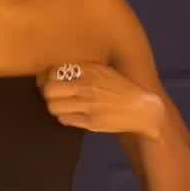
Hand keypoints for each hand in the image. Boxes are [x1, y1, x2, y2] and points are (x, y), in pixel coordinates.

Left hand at [37, 62, 163, 138]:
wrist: (143, 109)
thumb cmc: (119, 89)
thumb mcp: (103, 71)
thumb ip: (81, 69)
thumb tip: (52, 71)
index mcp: (89, 70)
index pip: (53, 71)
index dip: (46, 77)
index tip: (47, 81)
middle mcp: (87, 85)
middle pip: (49, 89)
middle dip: (47, 93)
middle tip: (52, 95)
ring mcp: (89, 104)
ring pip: (53, 106)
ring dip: (54, 106)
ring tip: (62, 105)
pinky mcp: (91, 121)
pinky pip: (64, 120)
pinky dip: (64, 117)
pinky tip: (72, 114)